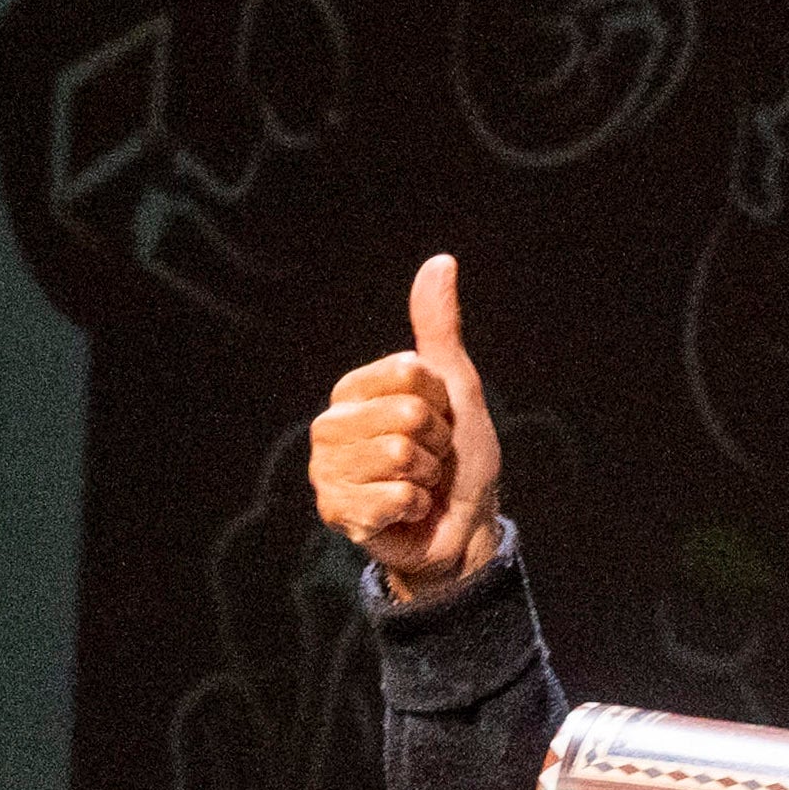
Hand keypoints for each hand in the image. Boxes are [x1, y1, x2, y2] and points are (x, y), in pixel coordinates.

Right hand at [309, 254, 504, 597]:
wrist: (461, 528)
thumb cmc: (458, 458)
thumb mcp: (454, 386)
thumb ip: (438, 327)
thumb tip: (441, 261)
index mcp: (353, 388)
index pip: (411, 372)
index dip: (441, 401)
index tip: (438, 422)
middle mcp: (330, 424)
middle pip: (406, 413)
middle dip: (435, 442)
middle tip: (429, 460)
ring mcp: (327, 469)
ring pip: (399, 455)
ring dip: (426, 476)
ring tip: (417, 484)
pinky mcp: (336, 511)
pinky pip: (395, 496)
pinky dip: (414, 507)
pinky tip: (404, 512)